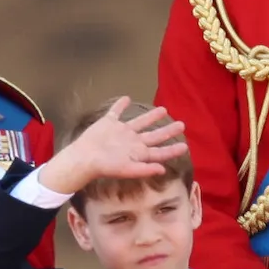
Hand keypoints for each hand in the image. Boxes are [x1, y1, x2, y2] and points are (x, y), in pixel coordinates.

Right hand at [36, 97, 187, 194]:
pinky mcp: (108, 123)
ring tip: (163, 110)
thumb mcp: (127, 170)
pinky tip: (127, 98)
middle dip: (167, 131)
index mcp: (138, 153)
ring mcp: (121, 132)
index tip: (185, 146)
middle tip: (182, 124)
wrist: (84, 158)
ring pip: (140, 122)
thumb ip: (145, 169)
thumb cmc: (105, 166)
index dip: (172, 149)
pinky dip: (121, 105)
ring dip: (151, 116)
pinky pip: (116, 112)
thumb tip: (163, 169)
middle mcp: (132, 142)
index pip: (159, 152)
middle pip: (154, 135)